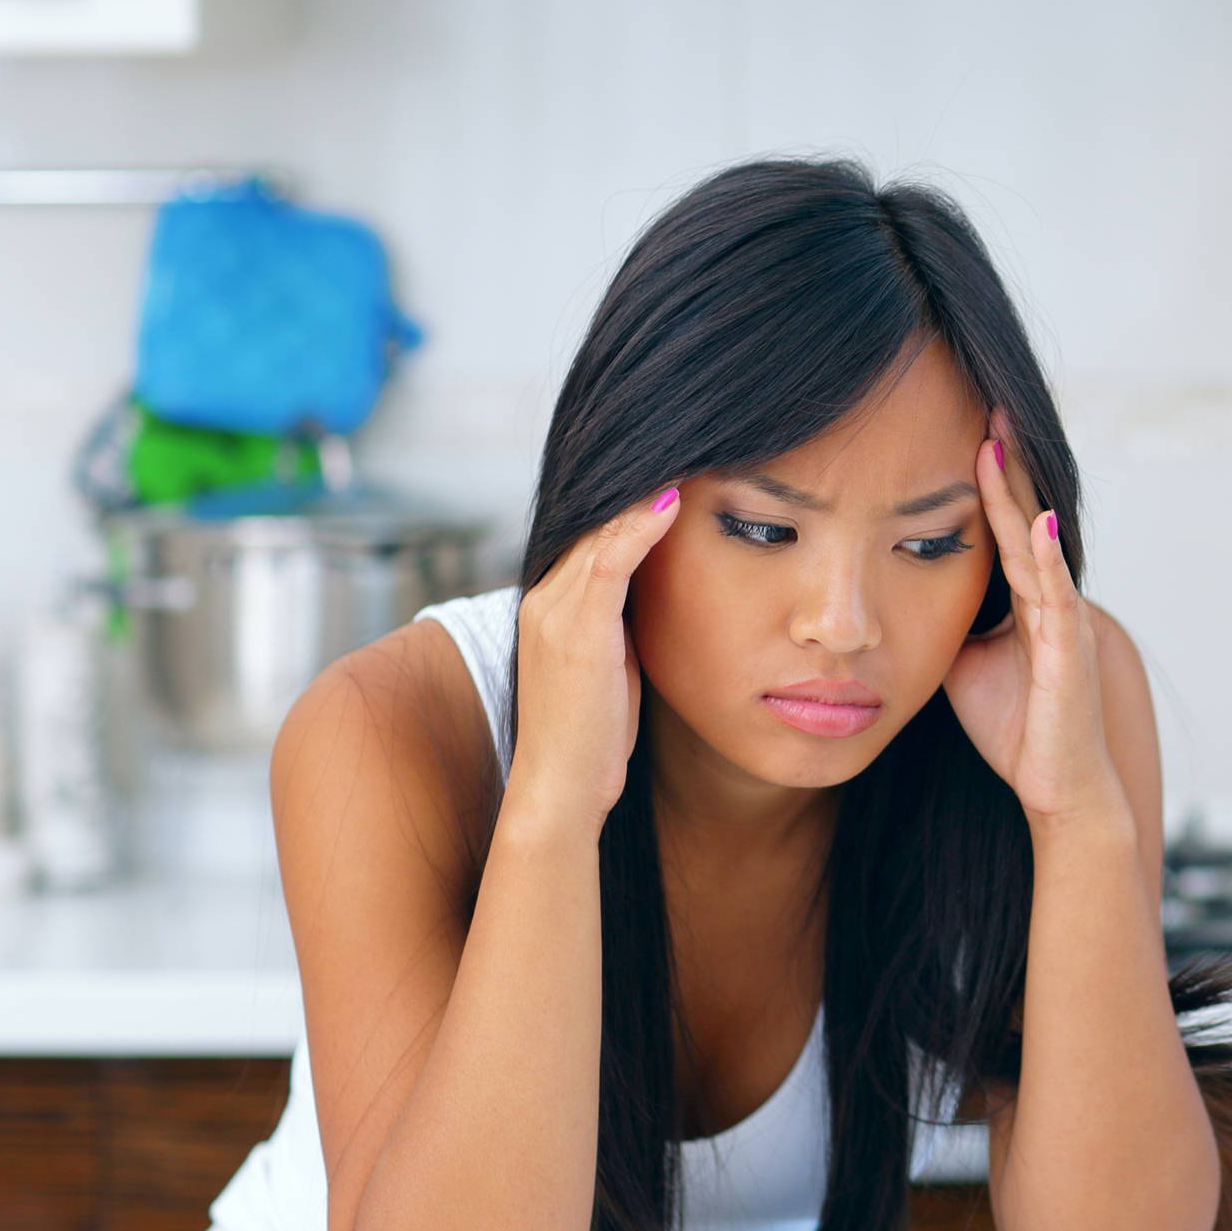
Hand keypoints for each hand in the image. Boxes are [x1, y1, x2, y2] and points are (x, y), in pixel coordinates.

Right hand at [505, 485, 681, 832]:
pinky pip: (606, 564)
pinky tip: (669, 501)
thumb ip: (620, 625)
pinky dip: (637, 529)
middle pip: (594, 520)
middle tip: (685, 440)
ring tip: (683, 453)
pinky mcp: (575, 633)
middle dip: (638, 481)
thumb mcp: (609, 667)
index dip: (633, 499)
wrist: (560, 789)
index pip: (595, 533)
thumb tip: (657, 595)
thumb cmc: (592, 736)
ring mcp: (555, 612)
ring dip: (641, 491)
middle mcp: (546, 598)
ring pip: (598, 532)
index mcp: (553, 604)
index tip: (678, 465)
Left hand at [944, 417, 1126, 831]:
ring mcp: (1062, 622)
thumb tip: (897, 592)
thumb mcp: (963, 661)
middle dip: (1006, 461)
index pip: (1003, 523)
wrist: (1058, 787)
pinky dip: (1044, 556)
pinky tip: (1035, 521)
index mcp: (1025, 599)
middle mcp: (1048, 599)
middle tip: (988, 401)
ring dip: (1019, 491)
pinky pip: (1054, 596)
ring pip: (1035, 543)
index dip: (988, 477)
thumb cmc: (1015, 728)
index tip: (967, 423)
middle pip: (1023, 516)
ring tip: (1001, 440)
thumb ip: (944, 621)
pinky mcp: (1067, 652)